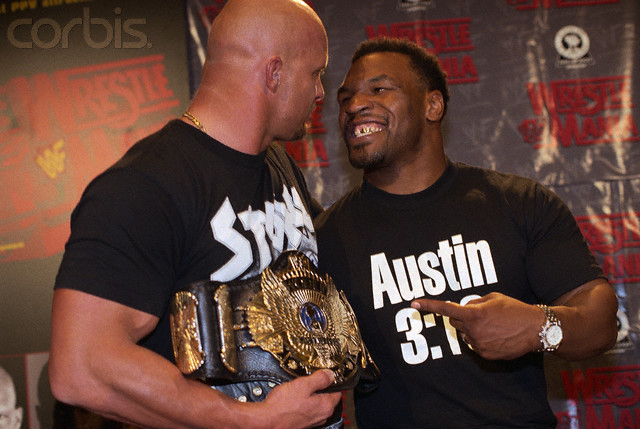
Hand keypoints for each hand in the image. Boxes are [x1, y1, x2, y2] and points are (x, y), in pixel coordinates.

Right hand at [260, 370, 341, 428]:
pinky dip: (303, 404)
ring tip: (299, 389)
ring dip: (311, 396)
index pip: (337, 391)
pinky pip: (307, 411)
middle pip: (327, 398)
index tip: (326, 375)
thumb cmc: (282, 406)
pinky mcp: (303, 424)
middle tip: (309, 380)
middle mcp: (321, 416)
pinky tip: (294, 399)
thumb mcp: (302, 384)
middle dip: (320, 388)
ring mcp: (312, 422)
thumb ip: (320, 378)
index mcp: (325, 406)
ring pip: (316, 404)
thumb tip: (330, 374)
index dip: (331, 381)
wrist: (266, 421)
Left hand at [411, 293, 544, 359]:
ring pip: (465, 334)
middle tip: (480, 314)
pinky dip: (481, 340)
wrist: (536, 329)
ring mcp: (479, 345)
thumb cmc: (514, 309)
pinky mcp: (485, 355)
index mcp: (474, 314)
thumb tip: (463, 308)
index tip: (414, 304)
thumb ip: (474, 302)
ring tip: (493, 325)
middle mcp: (473, 331)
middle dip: (462, 317)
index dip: (428, 306)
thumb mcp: (492, 298)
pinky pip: (474, 345)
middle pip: (455, 322)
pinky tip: (496, 335)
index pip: (446, 309)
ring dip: (472, 329)